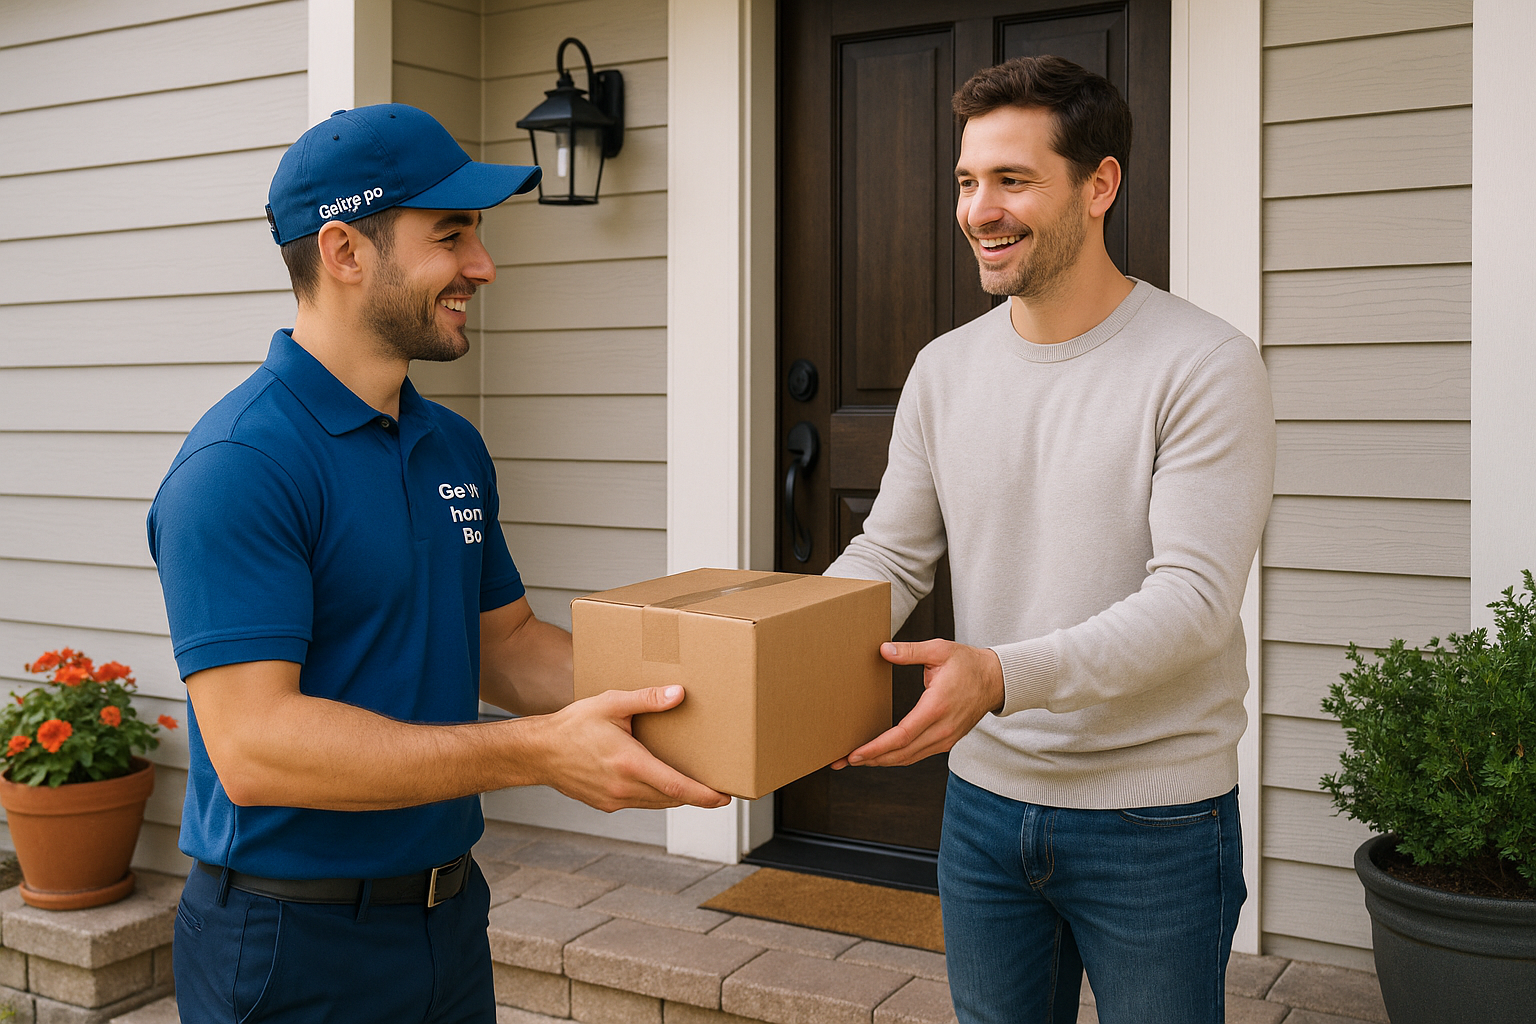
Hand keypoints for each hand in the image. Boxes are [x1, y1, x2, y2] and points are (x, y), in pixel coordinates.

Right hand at [529, 686, 730, 811]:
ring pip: (657, 803)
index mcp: (630, 764)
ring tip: (694, 785)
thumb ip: (647, 699)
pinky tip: (659, 781)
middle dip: (697, 795)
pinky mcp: (606, 804)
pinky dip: (655, 796)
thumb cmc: (573, 726)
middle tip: (718, 789)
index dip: (704, 795)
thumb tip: (679, 694)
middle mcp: (624, 788)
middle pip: (672, 798)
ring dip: (676, 796)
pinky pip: (640, 803)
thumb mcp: (611, 704)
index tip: (725, 798)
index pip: (677, 787)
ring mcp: (614, 800)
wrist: (538, 752)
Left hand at [832, 639, 1003, 768]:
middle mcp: (942, 728)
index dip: (876, 747)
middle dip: (870, 760)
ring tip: (856, 761)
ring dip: (881, 762)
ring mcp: (946, 738)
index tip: (855, 753)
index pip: (902, 735)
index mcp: (937, 706)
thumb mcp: (939, 650)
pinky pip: (918, 755)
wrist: (996, 680)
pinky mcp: (947, 741)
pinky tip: (881, 756)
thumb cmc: (967, 663)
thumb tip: (884, 650)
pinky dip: (897, 758)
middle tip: (843, 760)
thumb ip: (910, 651)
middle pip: (901, 753)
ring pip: (909, 758)